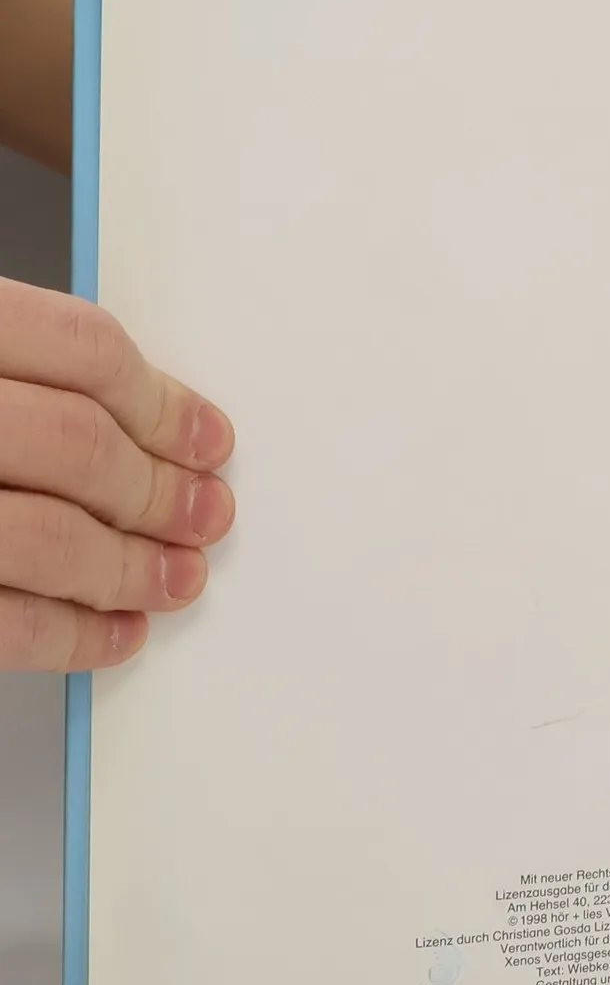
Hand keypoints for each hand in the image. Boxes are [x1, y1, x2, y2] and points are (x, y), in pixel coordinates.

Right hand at [0, 278, 233, 668]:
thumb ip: (32, 374)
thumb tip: (152, 419)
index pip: (83, 350)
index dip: (164, 402)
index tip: (214, 440)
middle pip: (79, 444)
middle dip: (162, 490)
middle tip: (211, 515)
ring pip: (49, 538)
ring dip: (133, 567)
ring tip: (180, 578)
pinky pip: (7, 622)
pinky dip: (73, 635)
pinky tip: (117, 631)